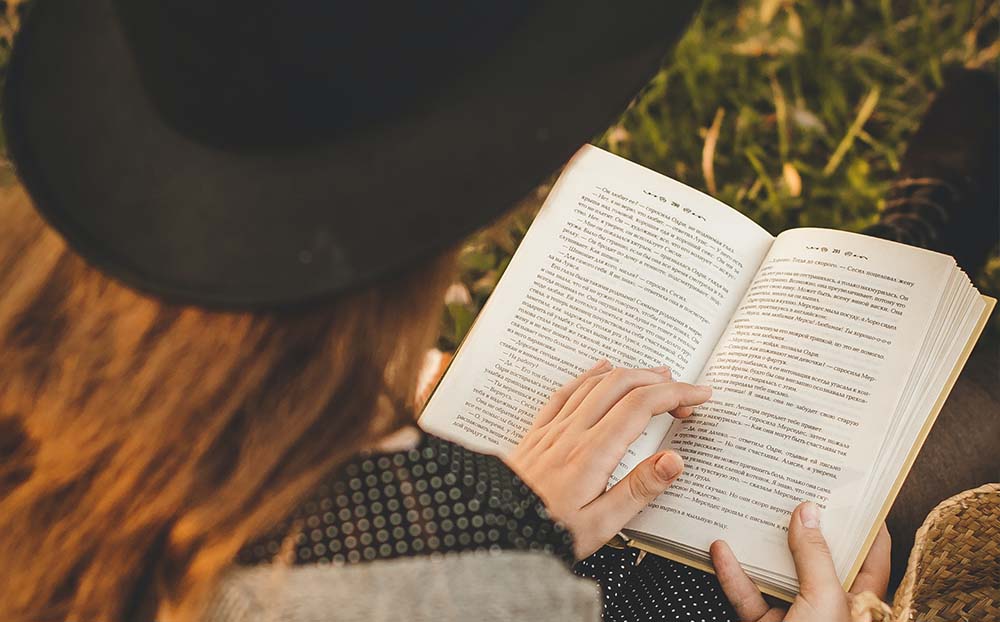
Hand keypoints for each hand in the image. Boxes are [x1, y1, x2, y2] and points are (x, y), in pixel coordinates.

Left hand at [505, 360, 712, 557]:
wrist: (494, 530)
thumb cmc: (548, 532)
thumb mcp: (601, 524)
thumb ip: (639, 489)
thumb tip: (675, 460)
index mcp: (593, 453)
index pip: (642, 407)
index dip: (676, 394)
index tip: (701, 395)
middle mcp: (573, 432)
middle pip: (621, 386)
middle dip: (658, 380)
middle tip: (686, 390)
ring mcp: (553, 429)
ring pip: (595, 384)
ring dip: (630, 373)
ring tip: (656, 375)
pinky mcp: (537, 433)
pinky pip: (566, 391)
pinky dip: (590, 375)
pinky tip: (601, 368)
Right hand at [710, 502, 891, 621]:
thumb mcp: (825, 599)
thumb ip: (815, 555)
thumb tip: (808, 512)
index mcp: (861, 602)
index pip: (872, 555)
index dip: (866, 523)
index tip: (854, 492)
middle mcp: (831, 607)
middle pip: (819, 559)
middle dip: (805, 527)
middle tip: (795, 491)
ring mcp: (797, 617)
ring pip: (778, 573)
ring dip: (761, 546)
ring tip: (753, 511)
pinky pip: (747, 595)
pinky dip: (732, 572)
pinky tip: (720, 549)